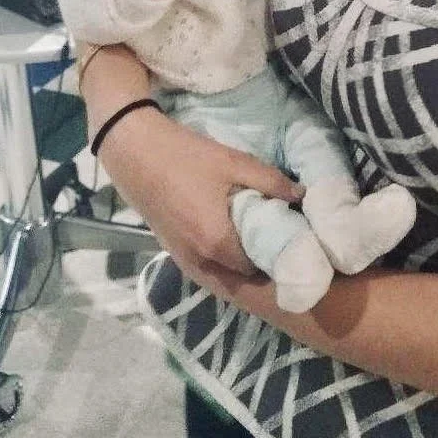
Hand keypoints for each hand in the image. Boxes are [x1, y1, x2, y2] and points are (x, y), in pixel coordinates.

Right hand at [78, 44, 304, 277]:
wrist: (135, 154)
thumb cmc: (186, 157)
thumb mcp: (234, 163)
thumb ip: (271, 182)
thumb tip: (301, 196)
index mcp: (218, 243)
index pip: (262, 268)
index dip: (283, 259)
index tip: (301, 248)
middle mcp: (201, 262)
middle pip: (244, 282)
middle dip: (267, 273)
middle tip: (288, 253)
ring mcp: (185, 262)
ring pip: (225, 283)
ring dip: (247, 276)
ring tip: (269, 252)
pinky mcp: (175, 255)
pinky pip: (208, 274)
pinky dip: (227, 272)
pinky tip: (241, 250)